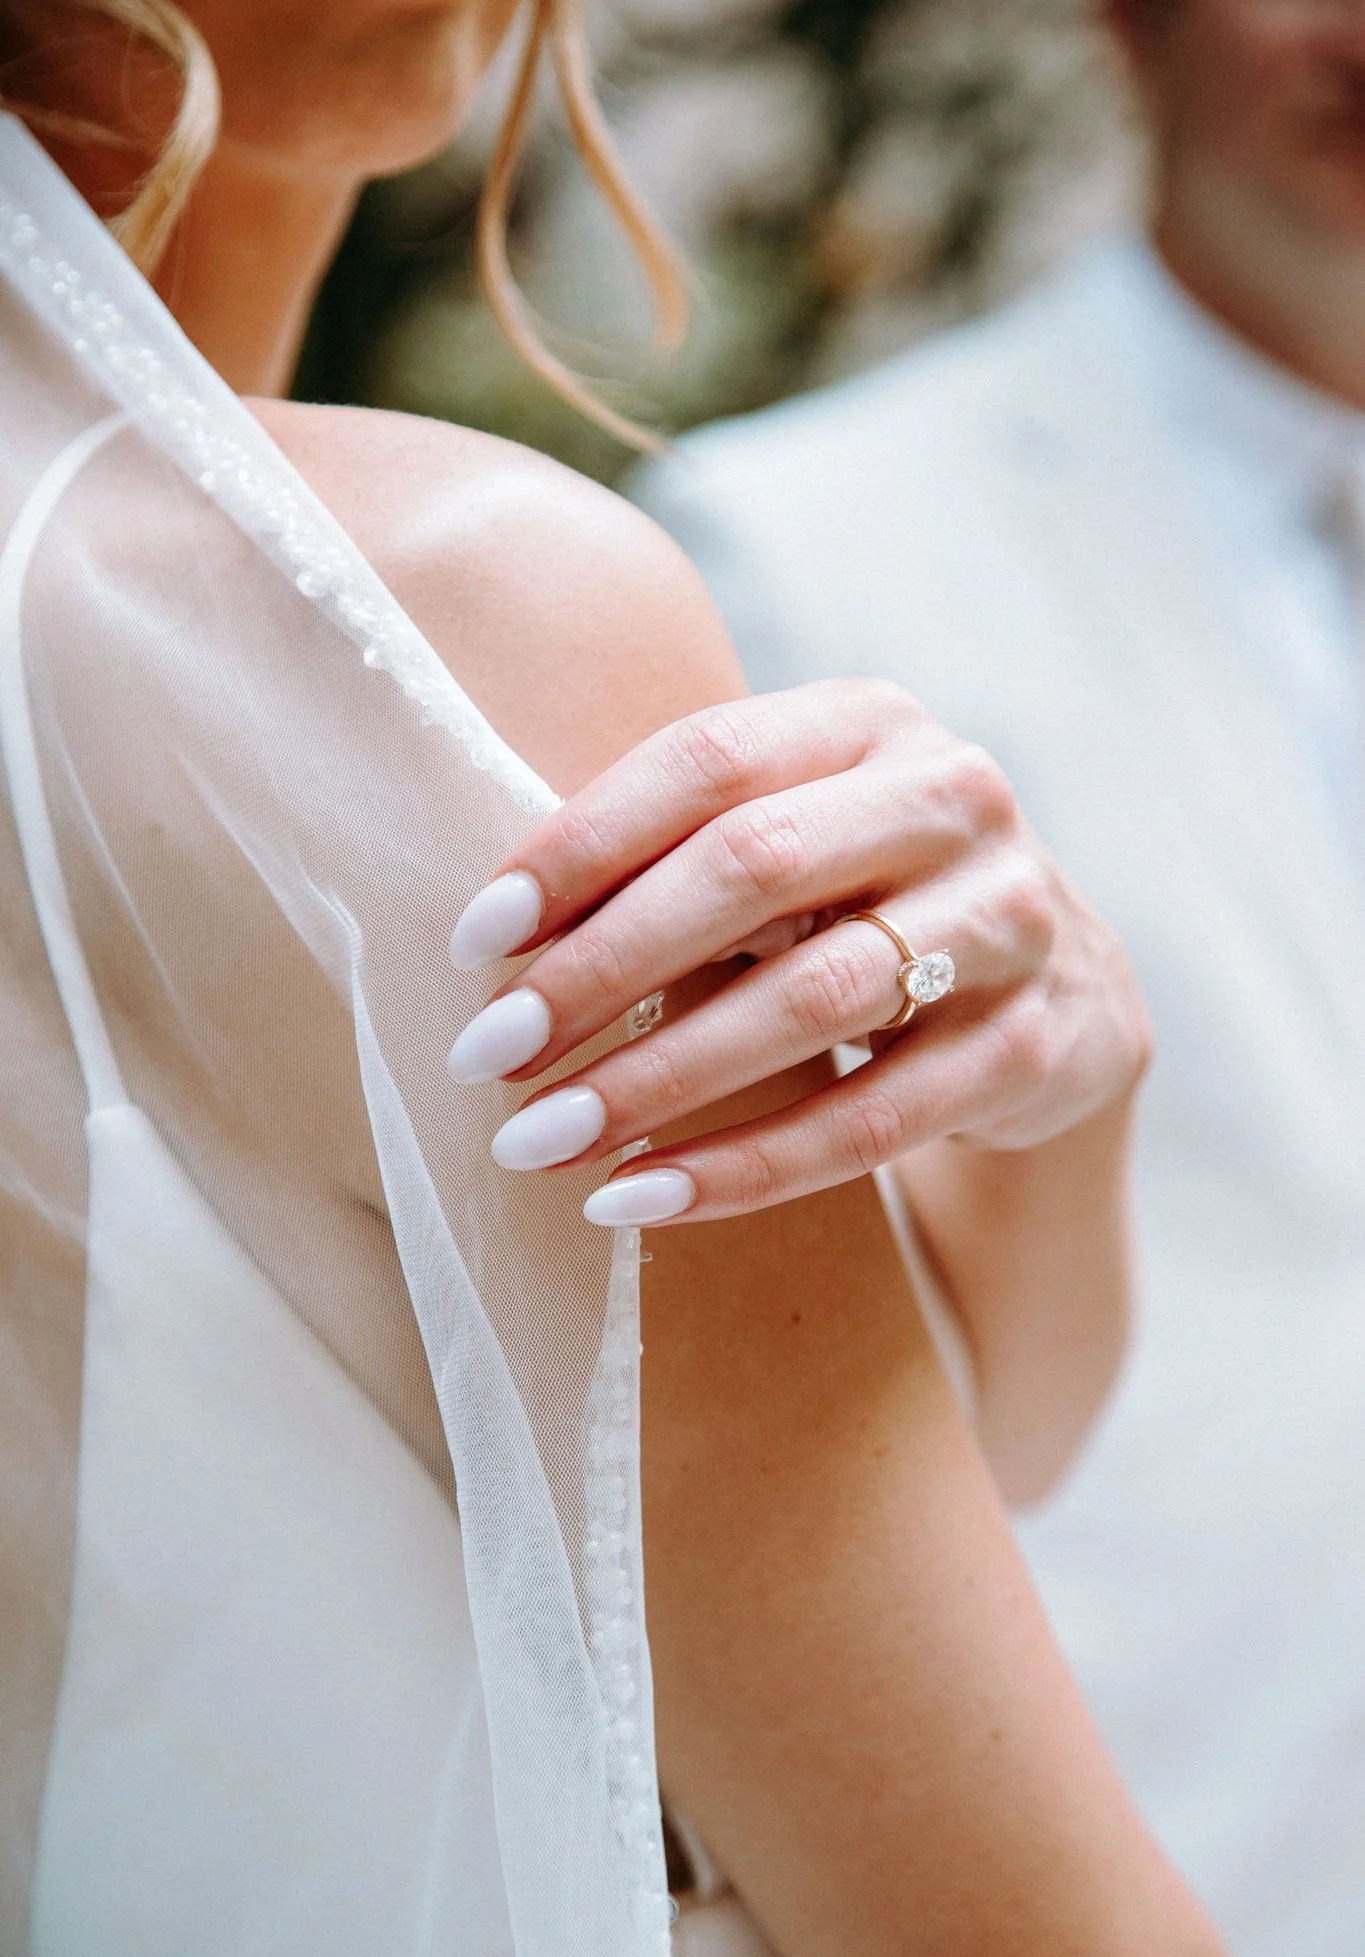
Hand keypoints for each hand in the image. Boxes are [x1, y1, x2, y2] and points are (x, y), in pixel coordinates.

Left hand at [445, 678, 1150, 1225]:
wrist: (1063, 994)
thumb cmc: (865, 904)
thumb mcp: (793, 843)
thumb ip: (678, 856)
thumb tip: (497, 943)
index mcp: (870, 720)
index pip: (706, 760)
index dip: (580, 845)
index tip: (475, 943)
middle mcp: (953, 797)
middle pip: (752, 868)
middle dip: (601, 969)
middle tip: (487, 1054)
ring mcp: (1008, 919)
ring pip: (811, 1002)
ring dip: (656, 1080)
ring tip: (542, 1140)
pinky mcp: (1031, 1045)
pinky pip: (872, 1121)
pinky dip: (745, 1167)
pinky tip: (640, 1196)